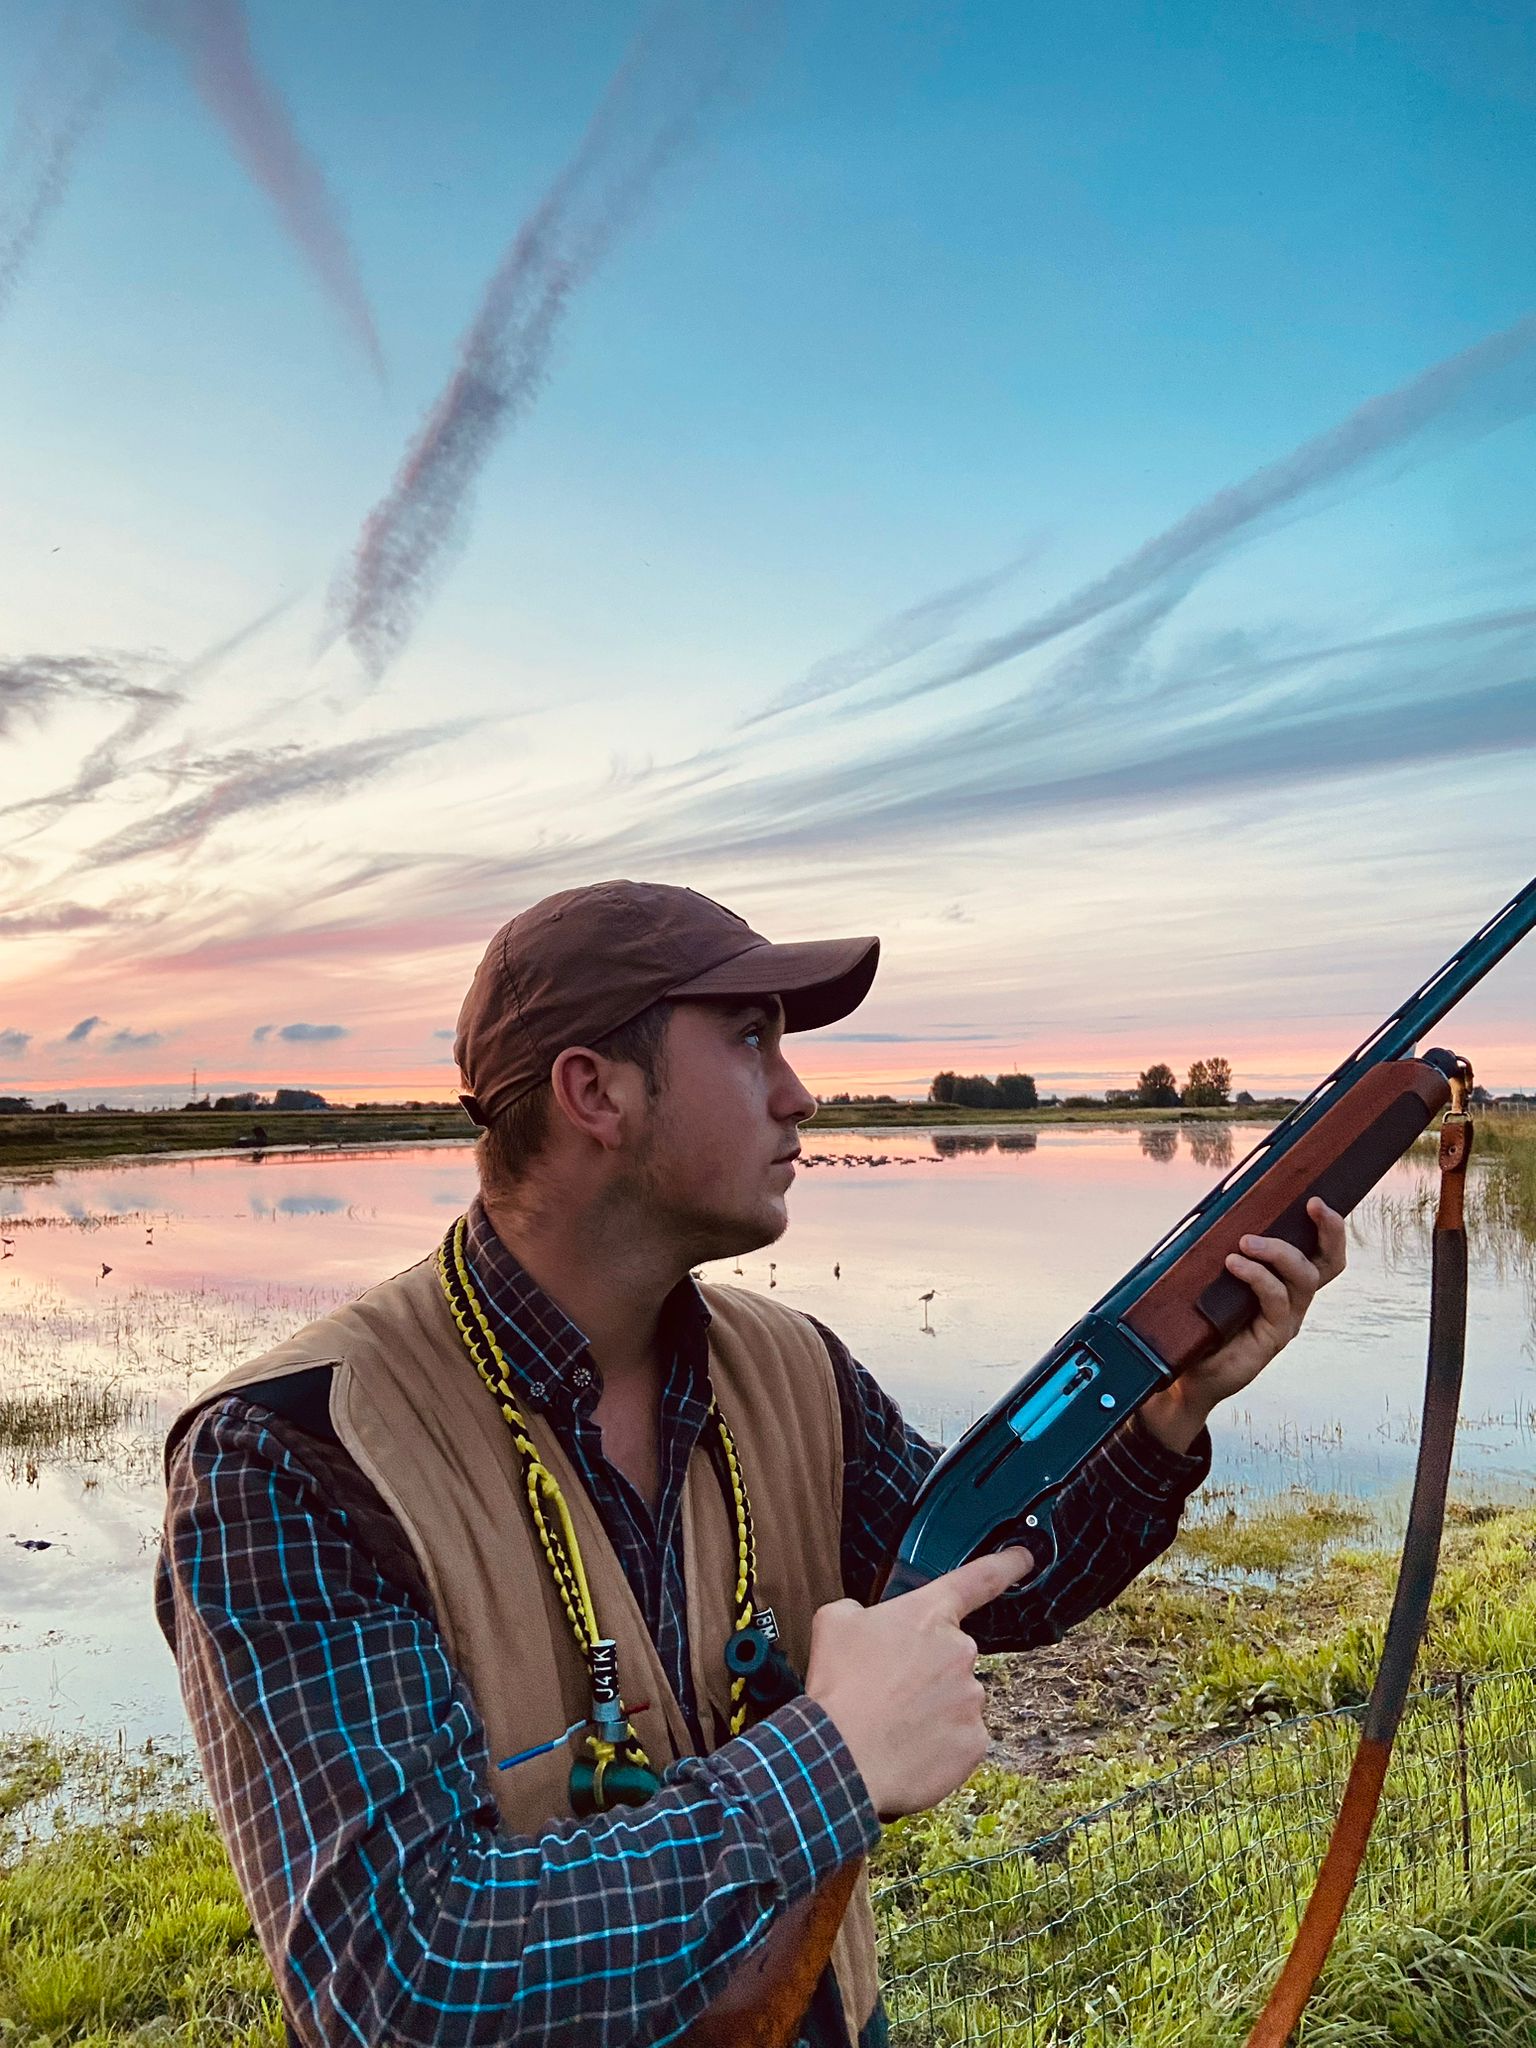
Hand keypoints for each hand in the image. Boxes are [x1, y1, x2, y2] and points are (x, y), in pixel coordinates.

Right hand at [805, 1548, 1031, 1819]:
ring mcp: (972, 1698)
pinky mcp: (974, 1743)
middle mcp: (960, 1651)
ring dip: (930, 1710)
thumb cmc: (838, 1687)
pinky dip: (937, 1746)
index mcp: (928, 1615)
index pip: (978, 1579)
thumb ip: (862, 1611)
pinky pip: (960, 1739)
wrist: (842, 1757)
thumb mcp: (834, 1623)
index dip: (1006, 1564)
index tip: (1025, 1557)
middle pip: (950, 1656)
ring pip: (955, 1700)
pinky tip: (907, 1750)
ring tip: (892, 1725)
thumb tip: (869, 1621)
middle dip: (926, 1670)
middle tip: (889, 1691)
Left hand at [1139, 1197, 1347, 1452]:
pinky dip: (1257, 1276)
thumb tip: (1217, 1211)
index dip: (1328, 1227)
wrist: (1187, 1373)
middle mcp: (1293, 1301)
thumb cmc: (1199, 1322)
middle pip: (1327, 1263)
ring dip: (1277, 1251)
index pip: (1319, 1252)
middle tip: (1313, 1205)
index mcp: (1285, 1283)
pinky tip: (1233, 1263)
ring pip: (1303, 1278)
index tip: (1316, 1199)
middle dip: (1329, 1231)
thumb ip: (1224, 1252)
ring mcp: (1285, 1320)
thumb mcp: (1213, 1280)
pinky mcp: (1272, 1337)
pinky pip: (1276, 1300)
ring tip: (1245, 1243)